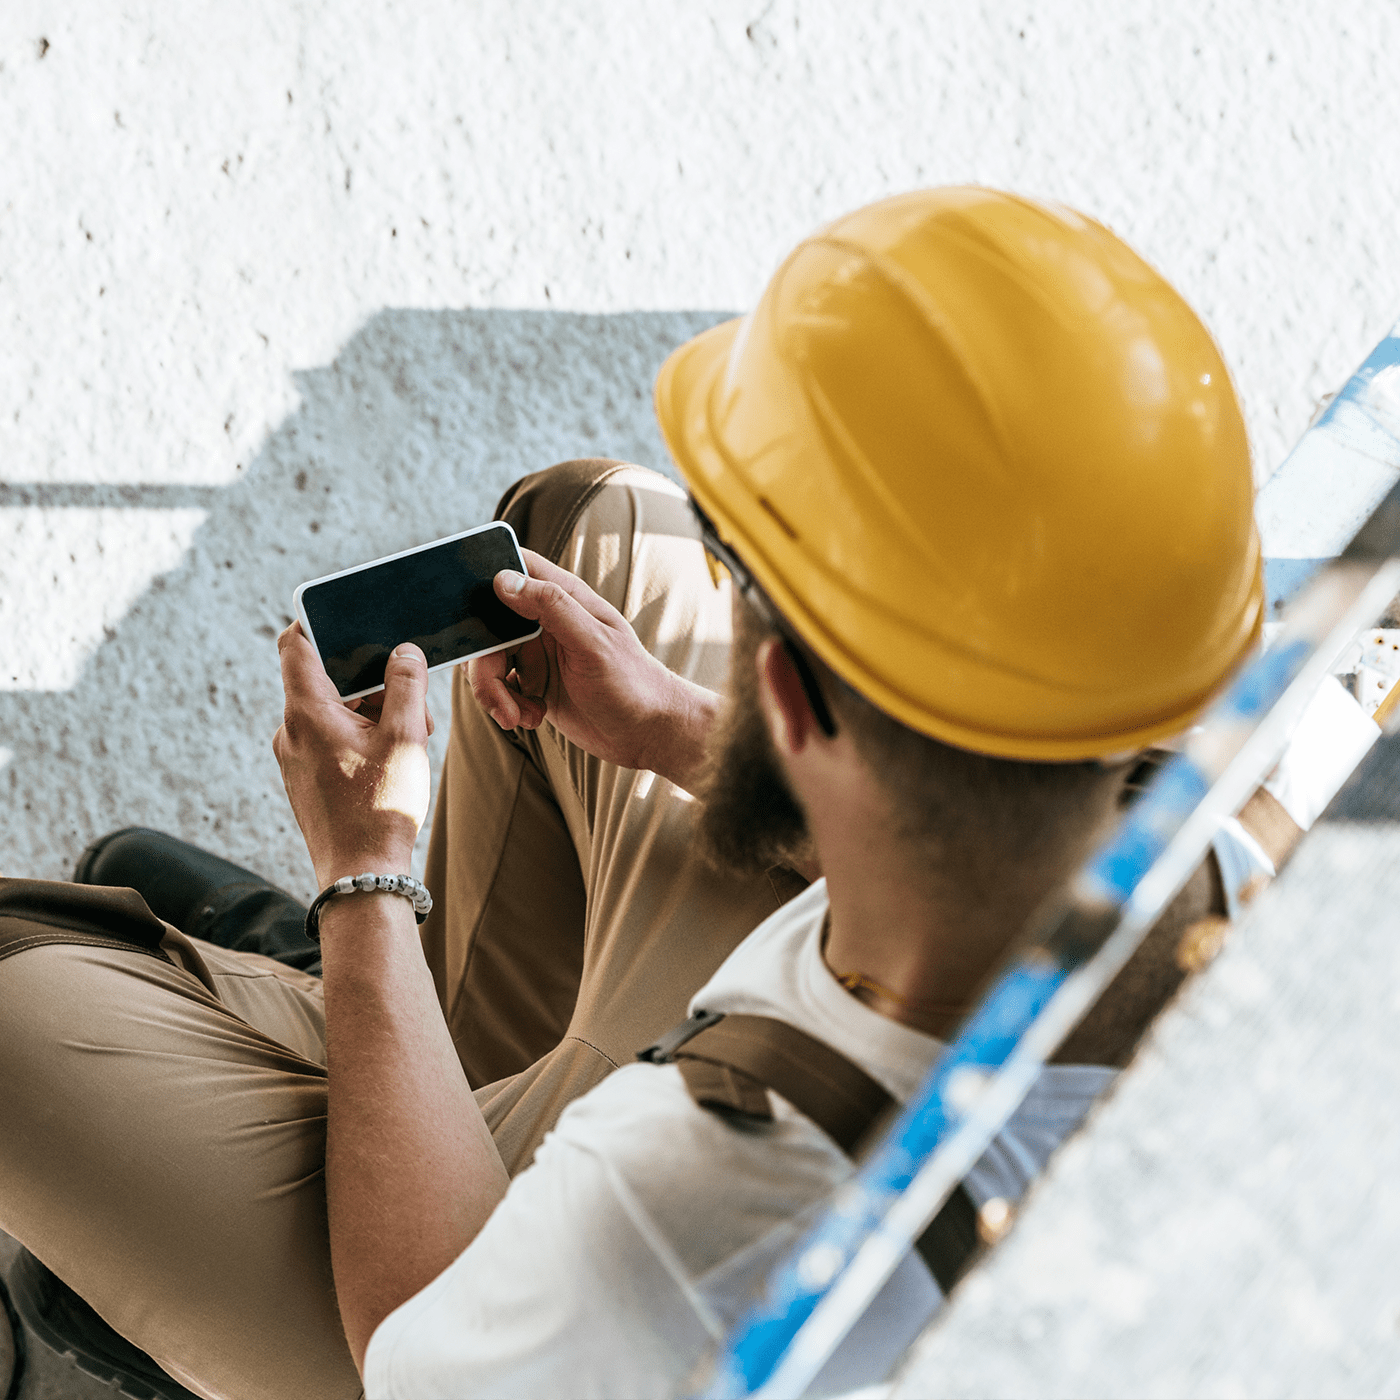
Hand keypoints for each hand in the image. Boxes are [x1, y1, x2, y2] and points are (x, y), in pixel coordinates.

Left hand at [273, 625, 433, 887]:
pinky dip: (359, 733)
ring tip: (408, 729)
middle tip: (406, 685)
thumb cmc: (380, 807)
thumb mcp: (405, 736)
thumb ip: (406, 684)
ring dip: (368, 708)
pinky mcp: (305, 778)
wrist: (360, 876)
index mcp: (306, 711)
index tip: (349, 614)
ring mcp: (294, 756)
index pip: (295, 643)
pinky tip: (392, 753)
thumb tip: (404, 651)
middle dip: (367, 674)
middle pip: (322, 677)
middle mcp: (290, 730)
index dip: (318, 620)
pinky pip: (329, 738)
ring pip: (330, 710)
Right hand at [468, 548, 719, 788]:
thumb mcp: (593, 643)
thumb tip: (503, 580)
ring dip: (494, 692)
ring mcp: (539, 653)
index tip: (465, 606)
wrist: (649, 734)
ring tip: (517, 717)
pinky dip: (507, 706)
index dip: (484, 576)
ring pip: (490, 662)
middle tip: (497, 697)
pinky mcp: (536, 684)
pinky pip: (501, 688)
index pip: (516, 568)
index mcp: (564, 599)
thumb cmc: (633, 683)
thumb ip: (551, 607)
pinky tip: (531, 718)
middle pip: (489, 626)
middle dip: (484, 663)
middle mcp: (547, 622)